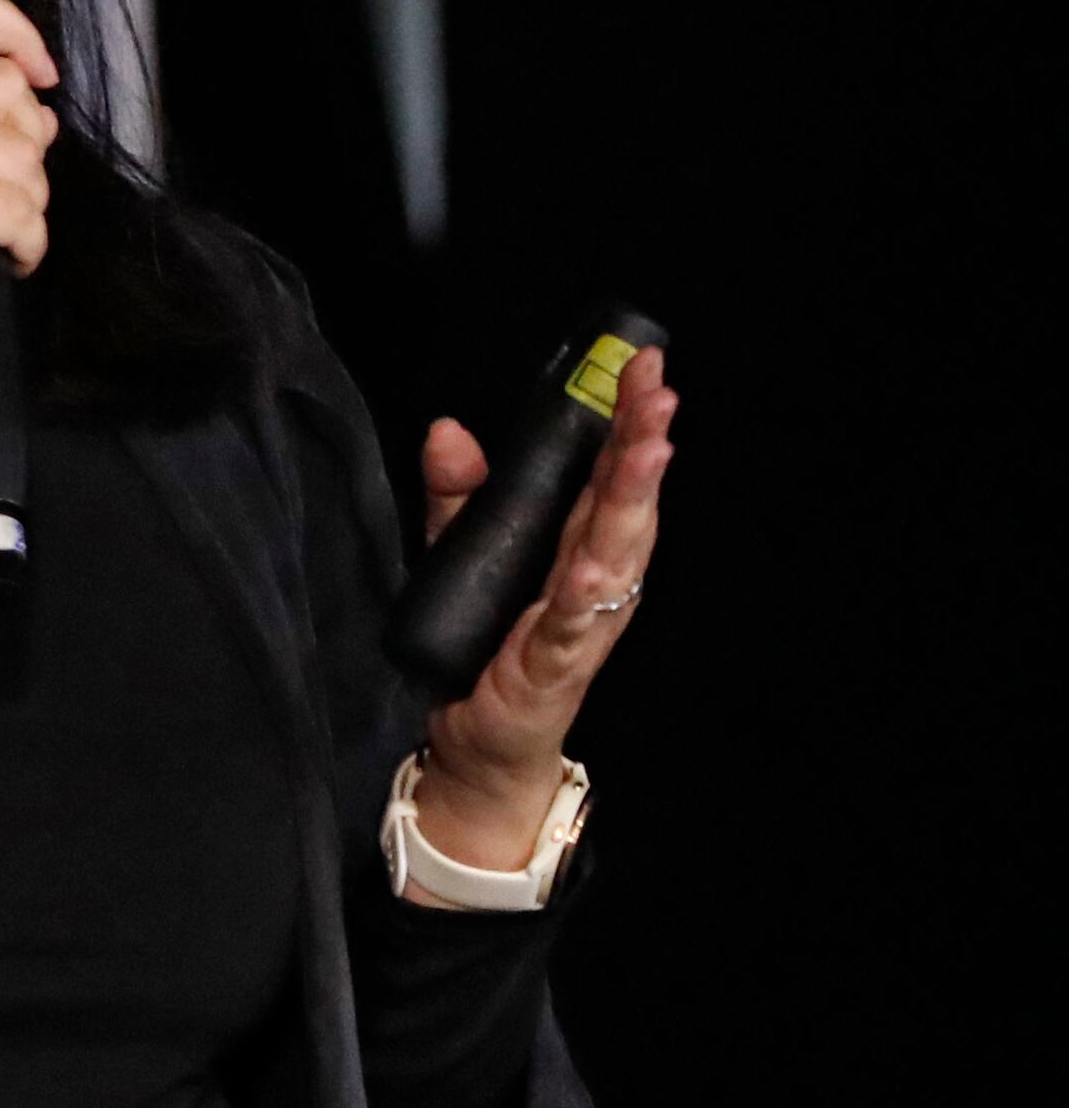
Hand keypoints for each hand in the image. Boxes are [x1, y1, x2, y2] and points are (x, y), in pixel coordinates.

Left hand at [411, 346, 678, 864]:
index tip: (642, 366)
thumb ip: (458, 495)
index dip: (626, 420)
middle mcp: (594, 576)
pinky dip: (586, 591)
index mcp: (576, 545)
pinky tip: (596, 563)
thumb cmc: (484, 645)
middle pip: (623, 499)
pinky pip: (573, 622)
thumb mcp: (460, 554)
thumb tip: (449, 428)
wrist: (476, 741)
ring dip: (632, 499)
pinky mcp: (555, 663)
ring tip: (651, 448)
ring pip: (614, 549)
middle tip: (660, 386)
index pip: (606, 471)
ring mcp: (582, 619)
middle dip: (643, 440)